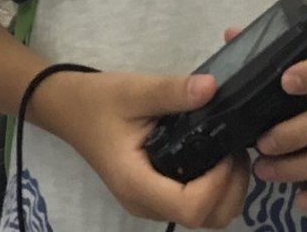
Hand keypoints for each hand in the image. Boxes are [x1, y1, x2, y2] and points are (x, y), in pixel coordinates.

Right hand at [40, 69, 248, 228]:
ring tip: (228, 150)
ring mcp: (149, 204)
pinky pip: (192, 205)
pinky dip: (214, 190)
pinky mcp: (154, 195)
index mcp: (137, 183)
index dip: (218, 183)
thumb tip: (211, 87)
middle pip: (205, 220)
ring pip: (203, 218)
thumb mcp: (134, 89)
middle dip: (231, 190)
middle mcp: (144, 203)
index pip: (191, 208)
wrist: (70, 109)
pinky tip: (215, 156)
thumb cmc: (99, 101)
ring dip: (226, 191)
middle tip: (236, 148)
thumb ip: (172, 91)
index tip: (227, 148)